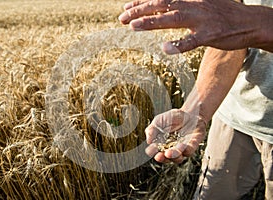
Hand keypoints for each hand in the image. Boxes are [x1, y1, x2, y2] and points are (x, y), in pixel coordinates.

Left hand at [119, 0, 260, 53]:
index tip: (126, 7)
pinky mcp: (211, 35)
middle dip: (141, 11)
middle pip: (163, 5)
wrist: (249, 21)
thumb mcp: (201, 3)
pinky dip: (178, 45)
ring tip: (134, 26)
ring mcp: (202, 20)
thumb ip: (182, 5)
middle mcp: (194, 5)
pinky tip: (165, 49)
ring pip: (173, 19)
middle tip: (122, 18)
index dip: (142, 2)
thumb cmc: (222, 14)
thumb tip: (165, 8)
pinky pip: (192, 41)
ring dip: (152, 22)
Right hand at [145, 108, 205, 163]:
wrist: (189, 112)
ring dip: (174, 156)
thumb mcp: (159, 120)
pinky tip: (181, 145)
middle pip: (166, 158)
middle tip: (159, 156)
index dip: (153, 152)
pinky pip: (189, 150)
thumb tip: (148, 141)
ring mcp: (182, 149)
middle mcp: (171, 149)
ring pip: (178, 158)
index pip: (156, 152)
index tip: (151, 151)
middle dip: (163, 158)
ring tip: (169, 152)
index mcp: (162, 144)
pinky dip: (185, 149)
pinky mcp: (192, 145)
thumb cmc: (173, 117)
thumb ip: (152, 129)